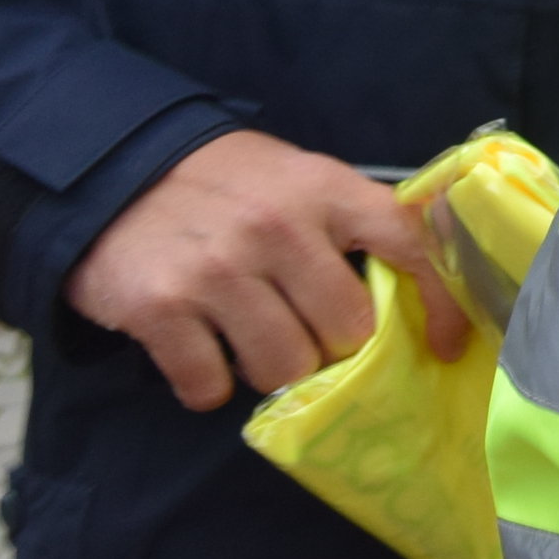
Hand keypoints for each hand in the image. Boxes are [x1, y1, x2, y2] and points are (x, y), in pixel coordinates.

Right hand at [63, 127, 462, 409]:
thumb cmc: (225, 185)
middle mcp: (277, 227)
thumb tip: (417, 291)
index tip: (445, 345)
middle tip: (307, 334)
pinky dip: (208, 385)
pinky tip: (201, 351)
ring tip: (252, 342)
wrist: (112, 174)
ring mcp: (218, 269)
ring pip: (284, 366)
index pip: (409, 245)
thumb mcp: (299, 180)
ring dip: (273, 370)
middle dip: (334, 346)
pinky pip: (209, 385)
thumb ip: (352, 225)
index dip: (439, 302)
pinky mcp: (161, 308)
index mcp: (325, 190)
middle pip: (346, 329)